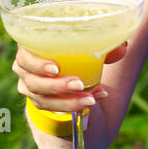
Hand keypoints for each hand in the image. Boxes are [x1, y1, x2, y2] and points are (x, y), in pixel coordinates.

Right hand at [12, 42, 128, 115]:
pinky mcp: (40, 100)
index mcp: (29, 46)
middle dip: (57, 86)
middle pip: (34, 82)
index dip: (37, 64)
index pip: (25, 56)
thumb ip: (104, 44)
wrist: (68, 61)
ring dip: (67, 102)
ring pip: (42, 99)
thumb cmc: (73, 44)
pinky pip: (53, 108)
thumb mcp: (86, 40)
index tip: (56, 69)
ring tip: (90, 99)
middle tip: (79, 85)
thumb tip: (122, 48)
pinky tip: (92, 99)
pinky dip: (73, 106)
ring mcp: (30, 85)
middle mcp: (25, 67)